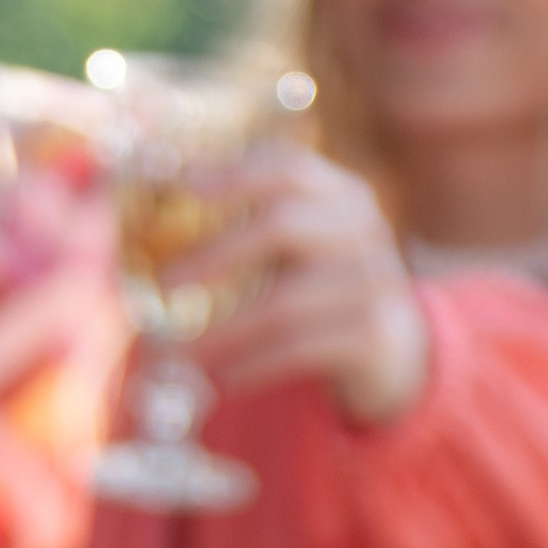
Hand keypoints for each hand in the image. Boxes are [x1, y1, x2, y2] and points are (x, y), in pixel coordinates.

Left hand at [184, 147, 429, 425]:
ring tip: (180, 354)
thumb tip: (152, 219)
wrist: (394, 349)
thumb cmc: (324, 289)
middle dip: (215, 253)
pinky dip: (256, 365)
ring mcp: (373, 282)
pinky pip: (301, 349)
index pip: (287, 168)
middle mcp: (362, 230)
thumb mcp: (302, 247)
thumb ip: (252, 227)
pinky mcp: (373, 335)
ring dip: (224, 331)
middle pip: (283, 226)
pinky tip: (225, 378)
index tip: (182, 187)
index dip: (233, 174)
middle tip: (164, 285)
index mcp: (341, 195)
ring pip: (286, 302)